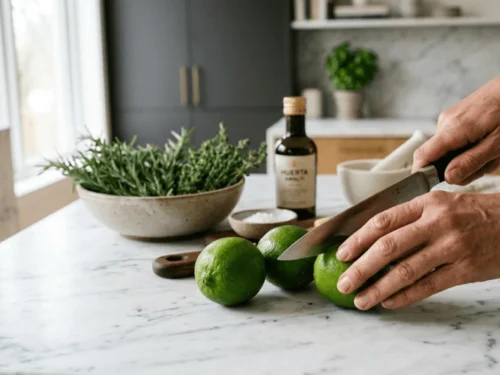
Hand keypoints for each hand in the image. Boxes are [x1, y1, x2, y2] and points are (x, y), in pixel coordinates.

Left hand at [335, 191, 499, 309]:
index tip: (341, 253)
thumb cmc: (474, 214)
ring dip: (378, 288)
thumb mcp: (442, 204)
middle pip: (388, 247)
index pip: (383, 221)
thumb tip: (372, 239)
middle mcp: (436, 223)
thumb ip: (410, 218)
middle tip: (345, 283)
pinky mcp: (465, 270)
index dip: (358, 239)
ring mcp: (451, 248)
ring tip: (361, 300)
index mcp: (426, 204)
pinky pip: (427, 286)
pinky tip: (388, 303)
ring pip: (405, 271)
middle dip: (361, 268)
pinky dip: (404, 297)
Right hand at [413, 77, 499, 184]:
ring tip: (489, 151)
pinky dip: (467, 146)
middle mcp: (445, 122)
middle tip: (484, 166)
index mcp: (452, 129)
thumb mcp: (496, 145)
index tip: (433, 185)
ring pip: (446, 149)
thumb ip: (470, 162)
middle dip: (457, 168)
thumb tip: (448, 177)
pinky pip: (453, 139)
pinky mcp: (454, 116)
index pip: (422, 156)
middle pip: (436, 157)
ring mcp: (449, 118)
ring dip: (465, 157)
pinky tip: (484, 142)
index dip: (423, 174)